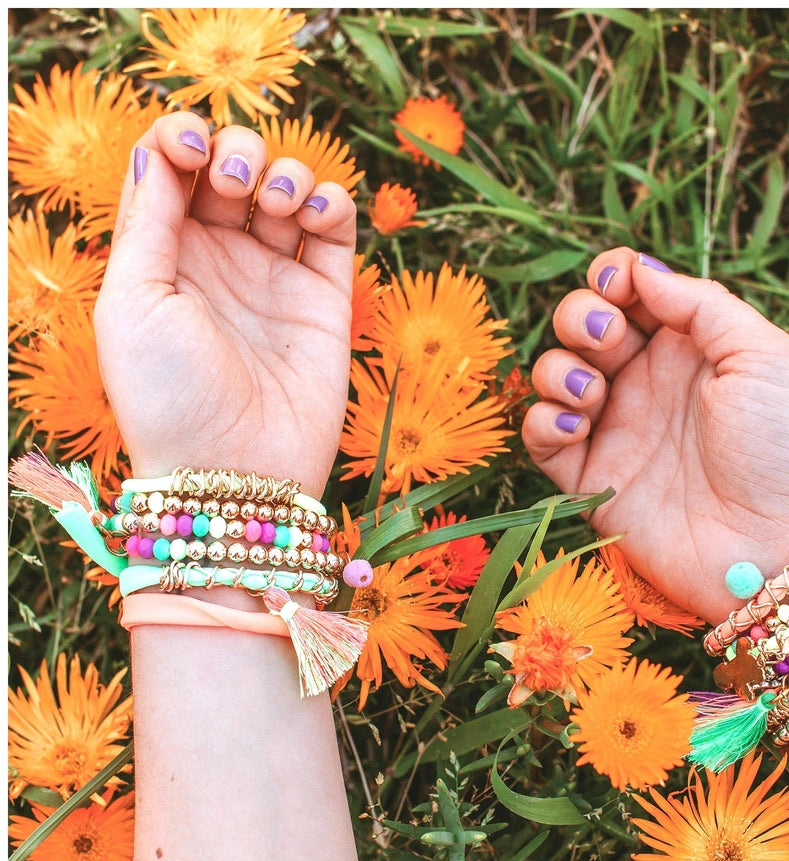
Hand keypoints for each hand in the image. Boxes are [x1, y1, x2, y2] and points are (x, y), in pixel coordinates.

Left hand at [95, 111, 355, 497]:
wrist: (234, 472)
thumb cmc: (168, 397)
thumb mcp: (131, 304)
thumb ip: (146, 222)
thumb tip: (160, 152)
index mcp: (161, 257)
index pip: (172, 168)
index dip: (182, 138)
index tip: (192, 152)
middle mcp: (218, 261)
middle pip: (230, 166)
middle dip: (236, 151)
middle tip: (235, 184)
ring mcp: (274, 278)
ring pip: (286, 187)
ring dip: (284, 171)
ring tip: (277, 205)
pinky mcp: (324, 299)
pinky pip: (335, 228)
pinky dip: (330, 202)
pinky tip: (313, 215)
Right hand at [521, 249, 788, 623]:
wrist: (778, 547)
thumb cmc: (785, 449)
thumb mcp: (763, 355)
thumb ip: (700, 304)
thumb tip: (638, 269)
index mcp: (688, 347)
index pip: (631, 292)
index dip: (611, 277)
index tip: (616, 285)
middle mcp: (646, 382)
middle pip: (583, 324)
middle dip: (579, 315)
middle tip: (606, 335)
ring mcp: (616, 430)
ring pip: (554, 375)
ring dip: (558, 368)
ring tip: (593, 391)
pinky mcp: (591, 478)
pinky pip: (541, 437)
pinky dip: (543, 421)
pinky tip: (577, 427)